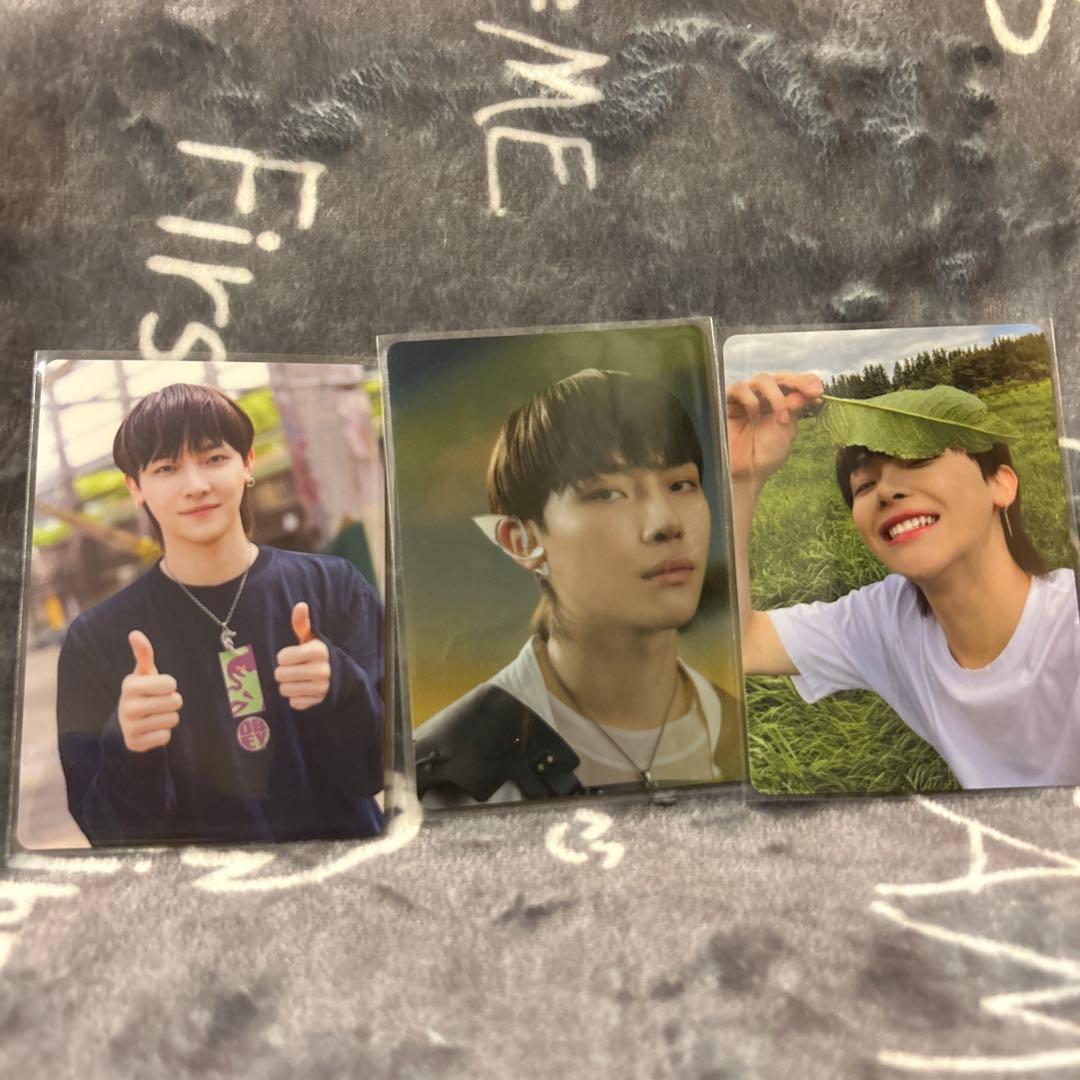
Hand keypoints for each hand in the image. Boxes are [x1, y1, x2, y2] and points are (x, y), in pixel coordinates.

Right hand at [117, 631, 182, 752]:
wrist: (127, 723)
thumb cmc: (143, 692)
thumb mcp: (144, 673)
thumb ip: (144, 654)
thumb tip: (135, 634)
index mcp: (129, 685)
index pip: (170, 683)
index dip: (169, 685)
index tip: (157, 687)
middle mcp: (127, 706)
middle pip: (175, 702)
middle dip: (172, 701)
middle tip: (159, 702)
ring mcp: (130, 727)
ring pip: (172, 719)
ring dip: (169, 717)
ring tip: (155, 715)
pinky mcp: (135, 744)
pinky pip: (165, 737)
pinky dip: (163, 733)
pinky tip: (151, 729)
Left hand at [274, 602, 330, 710]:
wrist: (341, 676)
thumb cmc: (318, 654)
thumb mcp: (312, 639)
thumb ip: (302, 624)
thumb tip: (300, 605)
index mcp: (318, 651)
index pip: (282, 658)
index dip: (284, 657)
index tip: (293, 656)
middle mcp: (322, 670)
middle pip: (280, 675)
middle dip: (284, 672)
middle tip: (293, 669)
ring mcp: (321, 688)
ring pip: (285, 690)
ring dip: (288, 686)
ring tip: (298, 680)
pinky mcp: (319, 702)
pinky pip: (294, 703)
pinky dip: (297, 698)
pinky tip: (305, 690)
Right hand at [727, 370, 822, 482]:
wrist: (745, 472)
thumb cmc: (766, 454)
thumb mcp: (786, 430)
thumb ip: (795, 408)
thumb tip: (811, 388)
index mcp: (781, 402)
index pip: (794, 383)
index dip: (806, 382)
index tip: (819, 392)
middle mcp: (764, 396)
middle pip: (780, 377)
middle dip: (797, 382)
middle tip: (811, 392)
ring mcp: (746, 397)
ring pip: (762, 379)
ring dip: (776, 396)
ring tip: (782, 418)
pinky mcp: (728, 401)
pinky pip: (739, 388)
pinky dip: (750, 400)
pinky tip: (754, 416)